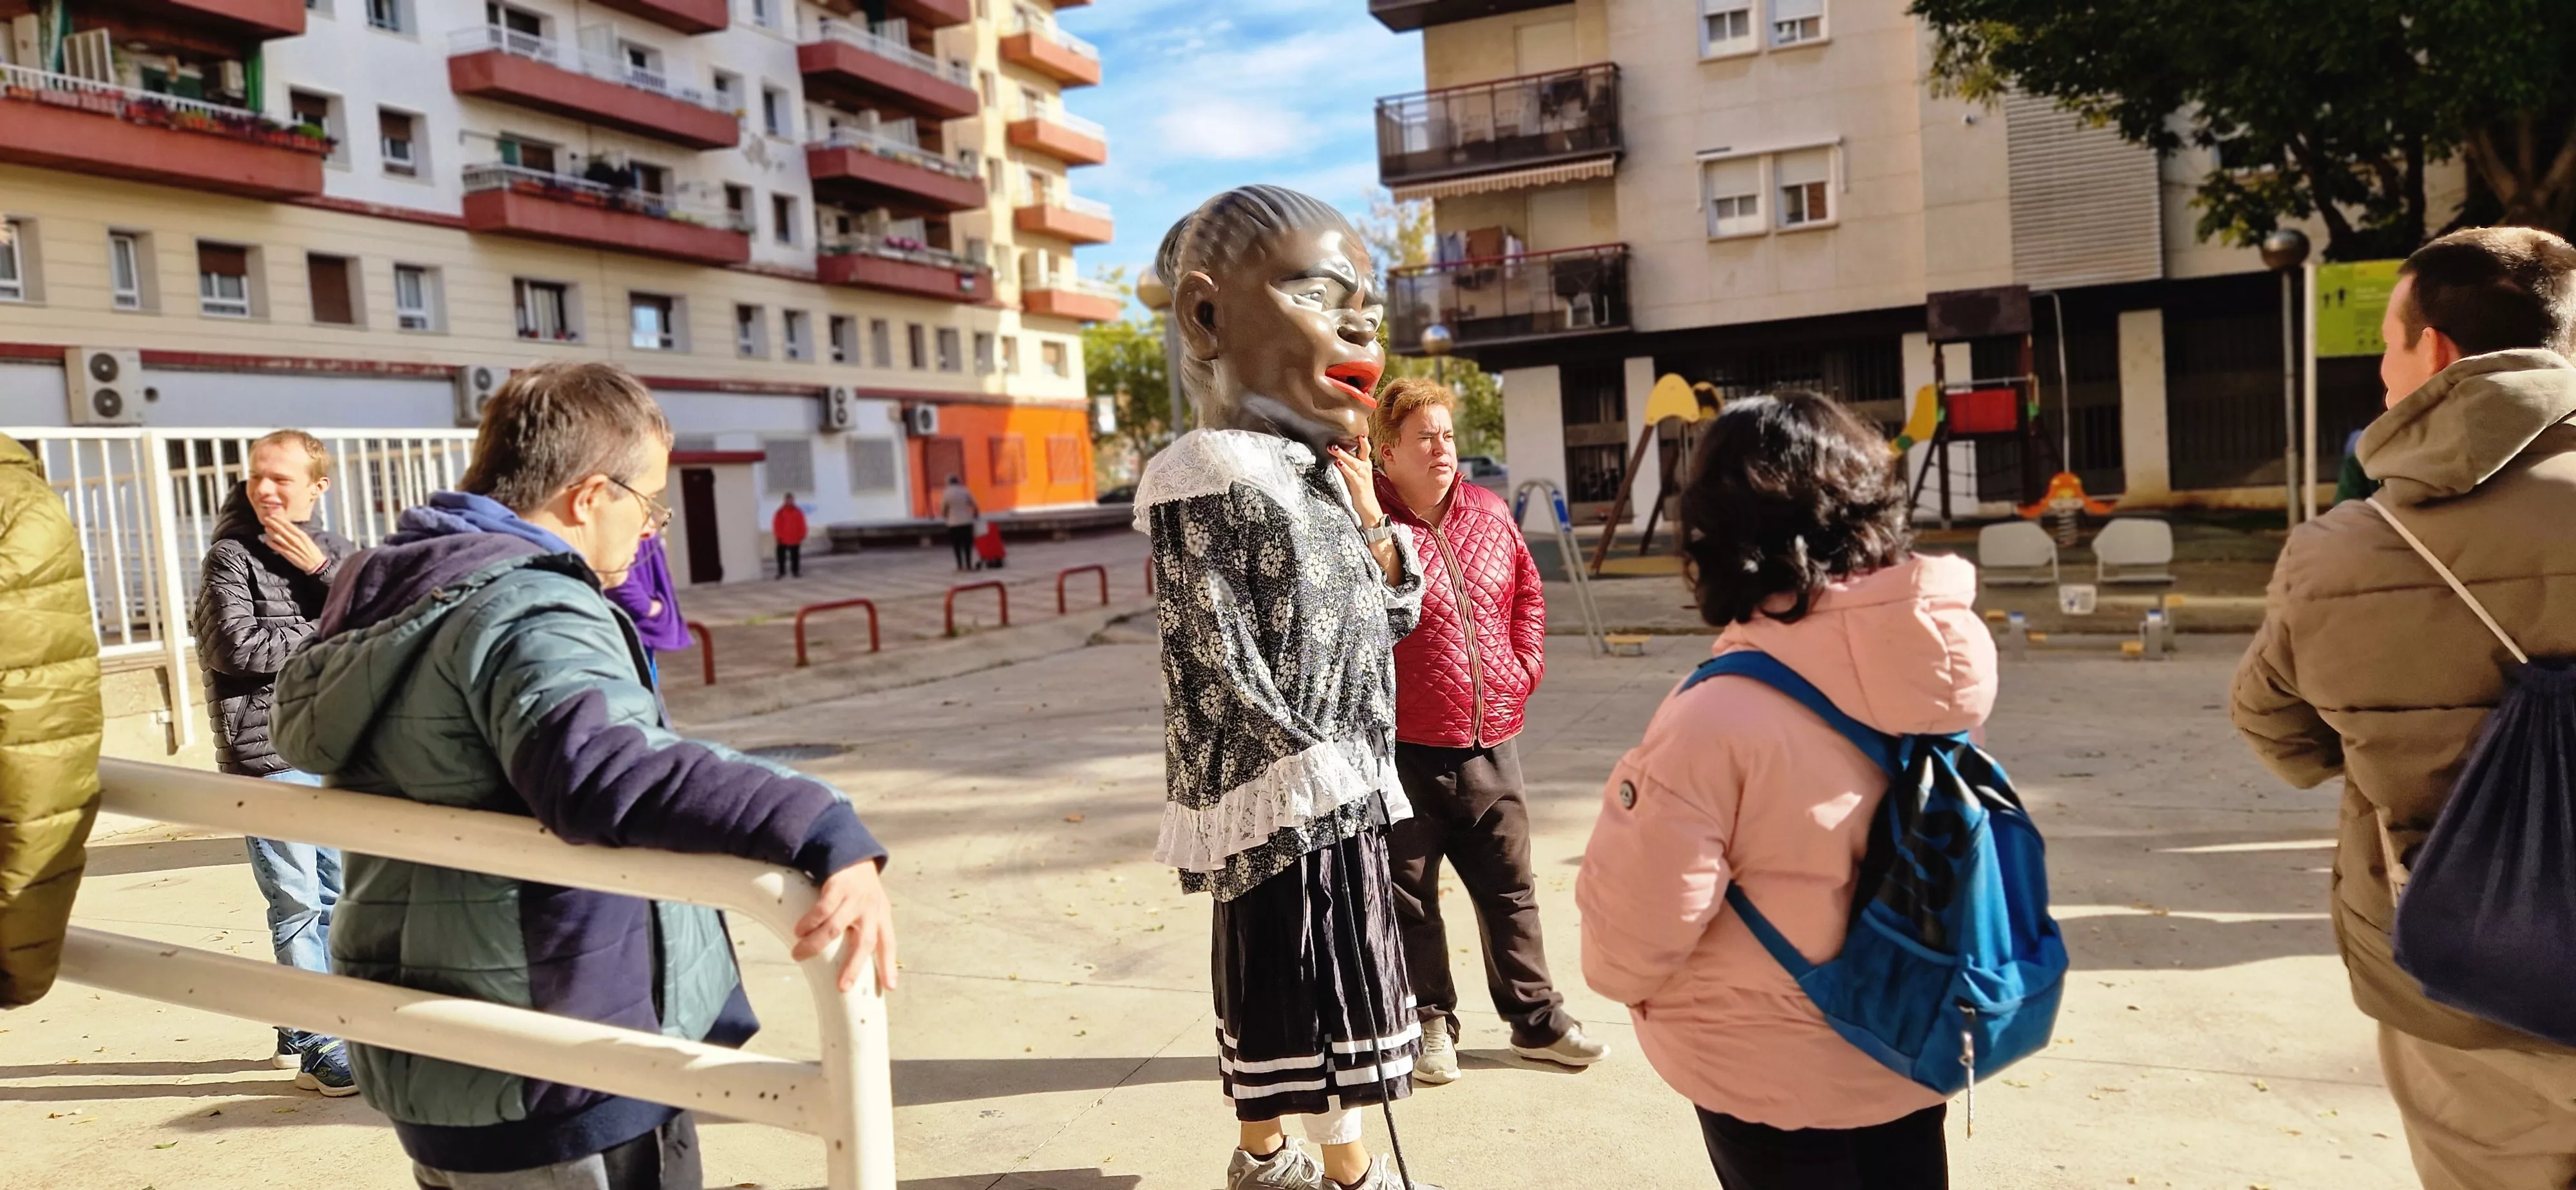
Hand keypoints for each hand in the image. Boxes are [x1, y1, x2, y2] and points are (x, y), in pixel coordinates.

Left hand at [261, 513, 327, 574]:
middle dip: (272, 523)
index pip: (288, 525)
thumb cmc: (312, 550)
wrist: (315, 563)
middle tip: (266, 519)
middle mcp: (294, 540)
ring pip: (277, 537)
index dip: (279, 520)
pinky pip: (276, 547)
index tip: (273, 516)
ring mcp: (290, 547)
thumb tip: (288, 528)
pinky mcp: (287, 554)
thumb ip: (297, 533)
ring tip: (266, 527)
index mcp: (301, 535)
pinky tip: (266, 540)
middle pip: (281, 530)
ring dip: (270, 532)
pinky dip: (271, 543)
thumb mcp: (307, 539)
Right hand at [794, 859, 897, 993]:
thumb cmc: (860, 887)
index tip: (889, 986)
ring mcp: (855, 897)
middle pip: (865, 942)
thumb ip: (866, 928)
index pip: (888, 943)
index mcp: (882, 915)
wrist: (851, 852)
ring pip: (836, 928)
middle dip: (853, 966)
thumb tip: (853, 960)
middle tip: (842, 986)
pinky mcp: (837, 886)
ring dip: (816, 943)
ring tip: (798, 954)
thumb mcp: (871, 906)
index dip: (888, 965)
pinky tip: (798, 930)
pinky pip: (822, 909)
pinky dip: (809, 922)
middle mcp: (871, 908)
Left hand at [1327, 441, 1385, 526]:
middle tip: (1340, 439)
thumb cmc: (1361, 490)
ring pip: (1354, 462)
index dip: (1363, 441)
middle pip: (1360, 453)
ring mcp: (1363, 476)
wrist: (1368, 507)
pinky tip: (1339, 464)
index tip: (1359, 433)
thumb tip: (1338, 456)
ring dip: (1343, 455)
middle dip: (1351, 445)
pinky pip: (1351, 474)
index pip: (1366, 450)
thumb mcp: (1354, 475)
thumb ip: (1348, 466)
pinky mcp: (1358, 484)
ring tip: (1334, 449)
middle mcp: (1366, 469)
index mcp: (1366, 465)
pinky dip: (1345, 468)